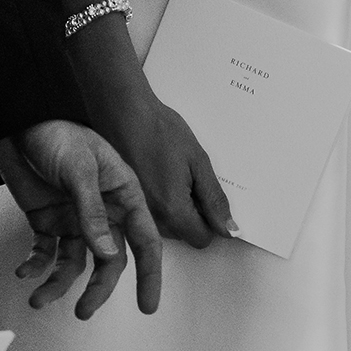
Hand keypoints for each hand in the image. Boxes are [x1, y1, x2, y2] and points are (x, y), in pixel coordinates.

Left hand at [0, 120, 161, 317]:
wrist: (19, 121)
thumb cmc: (59, 132)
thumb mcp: (80, 169)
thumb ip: (92, 212)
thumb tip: (106, 252)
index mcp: (124, 196)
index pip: (145, 241)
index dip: (149, 274)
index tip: (147, 304)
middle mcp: (104, 212)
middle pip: (109, 261)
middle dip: (97, 289)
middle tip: (84, 311)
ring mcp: (75, 219)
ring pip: (75, 263)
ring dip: (58, 284)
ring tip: (39, 299)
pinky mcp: (48, 222)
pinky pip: (45, 253)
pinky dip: (35, 265)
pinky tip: (24, 272)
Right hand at [114, 83, 235, 247]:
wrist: (123, 112)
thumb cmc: (160, 131)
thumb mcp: (198, 163)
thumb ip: (215, 200)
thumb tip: (229, 229)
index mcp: (173, 210)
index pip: (202, 239)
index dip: (211, 221)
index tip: (209, 201)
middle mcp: (151, 218)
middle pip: (183, 234)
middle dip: (192, 215)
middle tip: (189, 181)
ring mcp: (134, 212)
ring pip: (165, 226)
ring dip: (173, 209)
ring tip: (170, 176)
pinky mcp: (122, 203)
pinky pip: (149, 214)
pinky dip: (157, 202)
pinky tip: (156, 176)